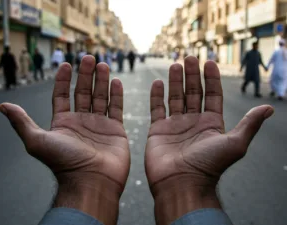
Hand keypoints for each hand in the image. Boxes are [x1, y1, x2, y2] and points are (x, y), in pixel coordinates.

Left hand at [0, 56, 129, 224]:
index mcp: (63, 122)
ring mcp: (99, 124)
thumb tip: (3, 106)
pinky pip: (116, 108)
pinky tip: (116, 81)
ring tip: (103, 65)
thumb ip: (22, 122)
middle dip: (85, 74)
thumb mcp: (37, 141)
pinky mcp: (115, 130)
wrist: (92, 181)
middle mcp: (81, 121)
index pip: (61, 95)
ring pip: (100, 97)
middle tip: (89, 58)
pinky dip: (116, 95)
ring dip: (101, 80)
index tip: (66, 64)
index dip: (63, 80)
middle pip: (83, 92)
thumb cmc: (64, 163)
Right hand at [145, 57, 272, 224]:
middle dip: (192, 75)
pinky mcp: (158, 130)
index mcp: (211, 123)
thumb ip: (249, 124)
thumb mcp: (235, 143)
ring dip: (175, 81)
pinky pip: (157, 109)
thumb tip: (270, 108)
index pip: (213, 95)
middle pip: (193, 93)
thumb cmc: (208, 166)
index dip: (212, 78)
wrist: (181, 184)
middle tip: (189, 57)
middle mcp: (194, 122)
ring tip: (175, 64)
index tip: (209, 62)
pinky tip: (158, 82)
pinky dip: (157, 96)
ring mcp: (175, 125)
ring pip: (175, 97)